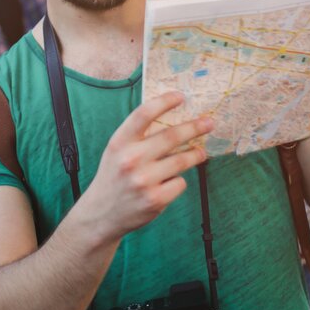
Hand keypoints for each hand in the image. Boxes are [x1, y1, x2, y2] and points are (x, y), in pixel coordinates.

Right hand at [80, 93, 213, 241]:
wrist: (101, 213)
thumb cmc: (114, 176)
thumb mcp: (117, 151)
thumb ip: (137, 136)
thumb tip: (173, 119)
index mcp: (119, 143)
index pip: (143, 114)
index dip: (164, 102)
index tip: (180, 96)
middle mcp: (131, 160)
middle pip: (171, 136)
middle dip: (195, 127)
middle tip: (208, 123)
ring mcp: (144, 181)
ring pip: (182, 160)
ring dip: (196, 154)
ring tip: (201, 152)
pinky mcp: (156, 199)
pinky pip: (179, 182)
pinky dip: (178, 181)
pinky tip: (170, 183)